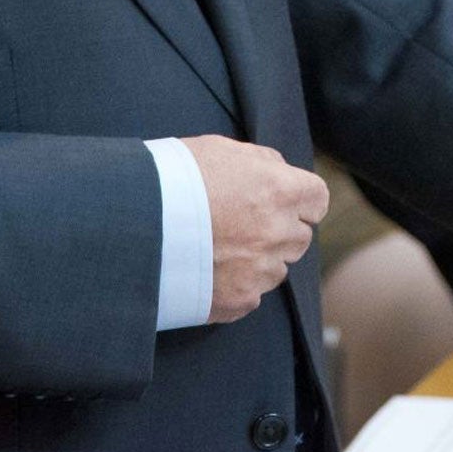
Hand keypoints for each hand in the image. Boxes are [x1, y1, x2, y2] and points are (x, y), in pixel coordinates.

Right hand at [182, 136, 329, 322]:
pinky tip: (208, 270)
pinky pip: (251, 295)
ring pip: (277, 268)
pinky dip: (236, 285)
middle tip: (244, 225)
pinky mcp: (238, 300)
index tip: (287, 203)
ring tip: (220, 248)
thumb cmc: (175, 177)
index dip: (302, 201)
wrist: (134, 222)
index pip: (318, 200)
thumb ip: (261, 162)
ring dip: (259, 260)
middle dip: (280, 231)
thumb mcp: (221, 150)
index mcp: (279, 191)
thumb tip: (278, 172)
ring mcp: (260, 271)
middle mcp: (278, 232)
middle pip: (300, 237)